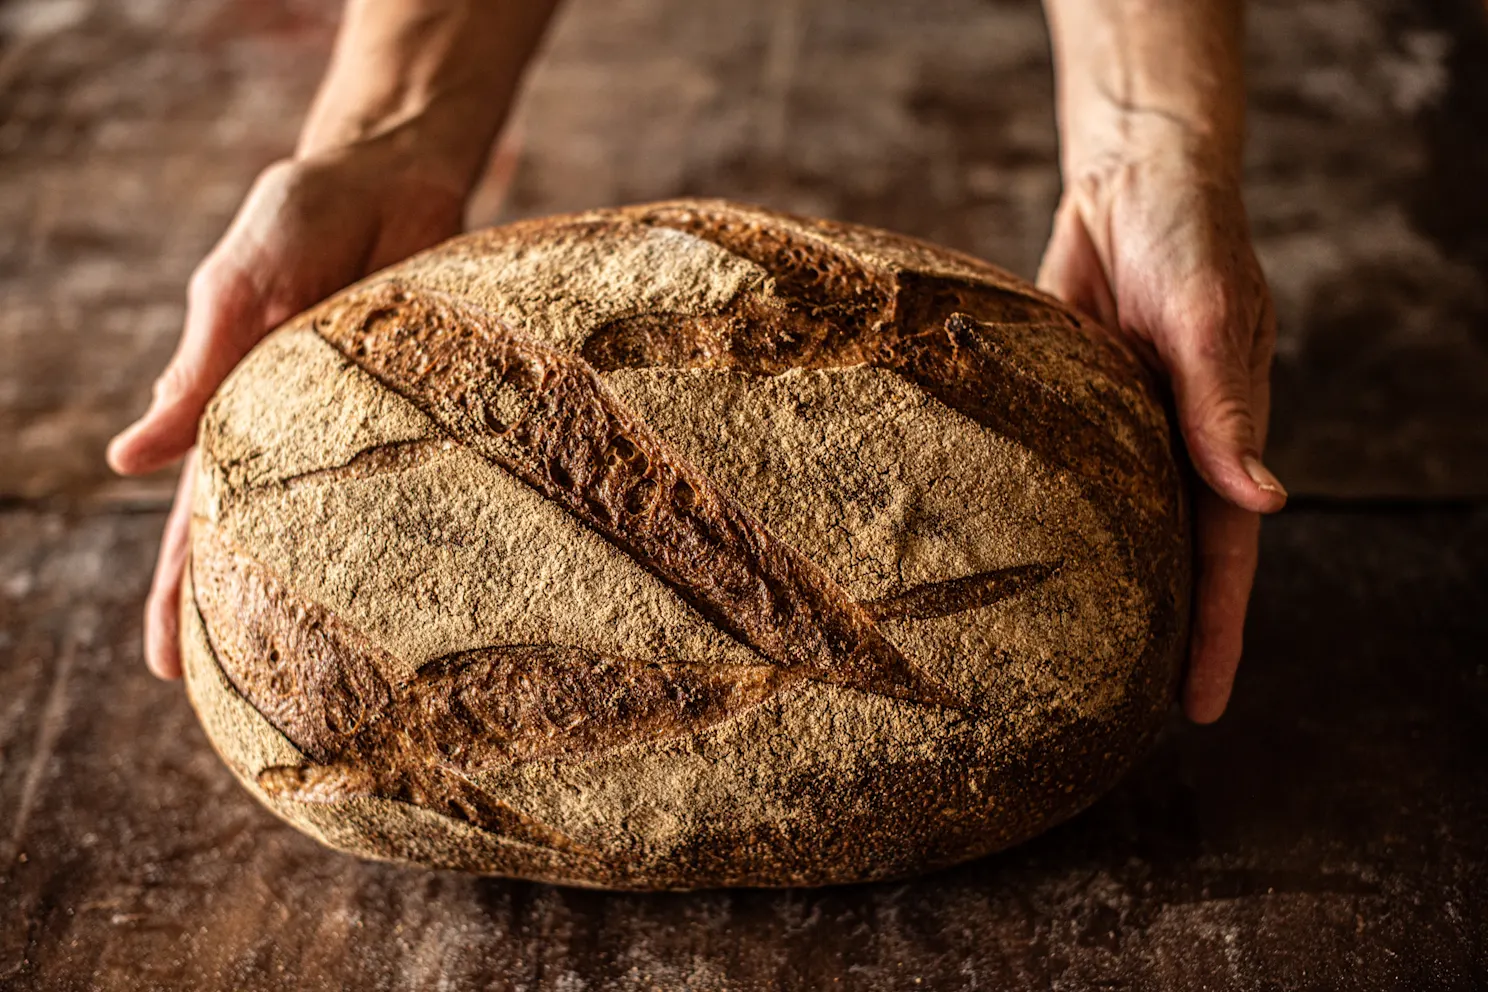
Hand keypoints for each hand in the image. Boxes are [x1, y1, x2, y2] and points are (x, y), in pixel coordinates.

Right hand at [107, 148, 465, 679]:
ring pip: (356, 529)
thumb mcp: (241, 285)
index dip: (179, 590)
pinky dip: (432, 531)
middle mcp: (309, 433)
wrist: (398, 171)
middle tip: (252, 703)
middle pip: (276, 541)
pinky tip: (449, 584)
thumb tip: (128, 463)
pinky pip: (435, 483)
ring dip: (346, 594)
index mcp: (243, 409)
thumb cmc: (306, 213)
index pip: (199, 520)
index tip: (166, 664)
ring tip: (348, 673)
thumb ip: (198, 368)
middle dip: (256, 615)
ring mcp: (377, 429)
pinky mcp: (442, 411)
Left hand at [1037, 133, 1285, 723]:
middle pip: (1161, 558)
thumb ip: (1225, 408)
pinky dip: (1022, 515)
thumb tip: (1264, 500)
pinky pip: (1042, 470)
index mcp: (1217, 439)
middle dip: (1148, 636)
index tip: (1196, 710)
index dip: (1213, 635)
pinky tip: (992, 559)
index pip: (1222, 557)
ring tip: (1046, 657)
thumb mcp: (1210, 319)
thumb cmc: (1190, 241)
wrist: (1130, 183)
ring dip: (1085, 587)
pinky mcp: (1058, 403)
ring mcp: (1110, 430)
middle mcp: (1165, 446)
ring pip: (1099, 526)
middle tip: (1113, 715)